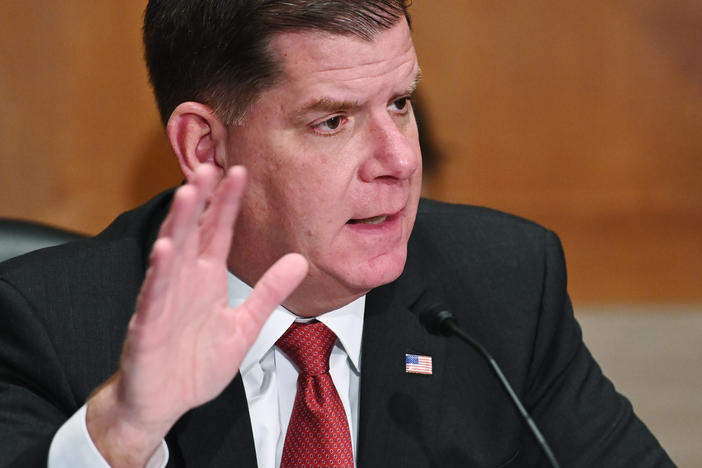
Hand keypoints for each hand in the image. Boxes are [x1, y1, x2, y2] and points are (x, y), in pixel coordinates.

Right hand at [86, 165, 307, 466]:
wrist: (166, 402)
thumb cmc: (197, 362)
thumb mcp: (245, 325)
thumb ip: (269, 292)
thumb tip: (300, 261)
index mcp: (206, 279)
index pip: (218, 232)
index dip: (228, 203)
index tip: (241, 172)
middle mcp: (184, 283)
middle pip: (192, 234)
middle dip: (201, 200)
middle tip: (210, 165)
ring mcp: (164, 302)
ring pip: (171, 256)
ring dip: (179, 225)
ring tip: (188, 194)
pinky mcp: (148, 328)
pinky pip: (154, 298)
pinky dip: (159, 275)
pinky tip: (164, 251)